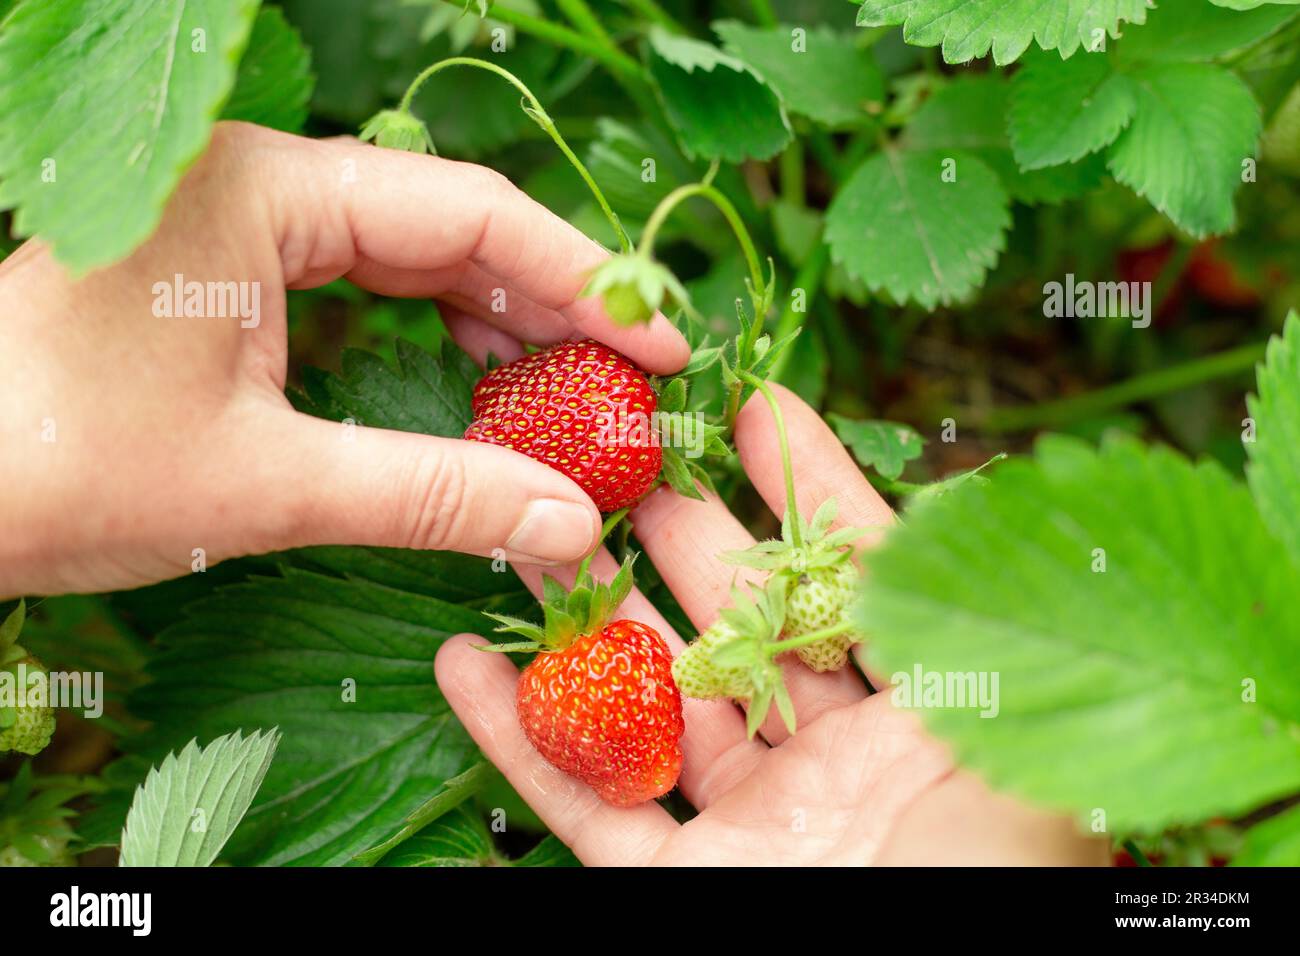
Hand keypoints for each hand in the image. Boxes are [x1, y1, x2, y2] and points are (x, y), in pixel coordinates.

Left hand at [0, 122, 686, 597]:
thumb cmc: (63, 471)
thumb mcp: (270, 484)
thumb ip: (434, 493)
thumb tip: (569, 522)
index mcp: (259, 186)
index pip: (464, 212)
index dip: (579, 281)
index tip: (660, 343)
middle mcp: (252, 181)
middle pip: (445, 223)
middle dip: (547, 302)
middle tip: (631, 375)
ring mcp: (237, 223)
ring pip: (407, 251)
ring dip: (496, 315)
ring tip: (573, 383)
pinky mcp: (226, 273)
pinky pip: (359, 280)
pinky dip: (431, 326)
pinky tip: (482, 370)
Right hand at [436, 384, 1109, 864]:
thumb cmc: (1005, 873)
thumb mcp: (1024, 724)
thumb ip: (985, 614)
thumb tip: (965, 497)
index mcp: (923, 718)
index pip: (853, 574)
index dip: (805, 485)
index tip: (751, 404)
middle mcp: (830, 762)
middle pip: (731, 625)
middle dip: (672, 536)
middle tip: (618, 457)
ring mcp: (750, 822)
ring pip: (646, 703)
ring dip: (578, 621)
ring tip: (523, 529)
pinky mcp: (681, 885)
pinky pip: (587, 809)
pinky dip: (520, 744)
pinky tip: (465, 669)